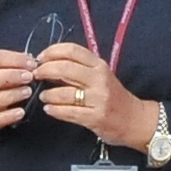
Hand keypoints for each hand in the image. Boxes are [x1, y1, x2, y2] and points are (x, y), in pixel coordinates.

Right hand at [0, 47, 40, 132]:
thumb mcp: (4, 69)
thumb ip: (15, 64)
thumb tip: (32, 63)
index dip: (14, 60)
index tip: (32, 64)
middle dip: (11, 77)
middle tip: (29, 77)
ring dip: (11, 95)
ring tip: (27, 92)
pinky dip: (7, 117)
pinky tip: (20, 112)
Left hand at [30, 41, 154, 150]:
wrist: (134, 120)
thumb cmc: (113, 96)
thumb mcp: (100, 76)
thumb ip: (79, 68)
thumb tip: (48, 64)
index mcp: (99, 65)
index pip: (72, 50)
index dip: (51, 52)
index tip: (40, 58)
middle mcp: (99, 79)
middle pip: (64, 68)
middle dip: (44, 71)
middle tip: (36, 76)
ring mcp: (98, 99)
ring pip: (63, 93)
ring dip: (47, 94)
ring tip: (43, 97)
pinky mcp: (95, 118)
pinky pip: (68, 112)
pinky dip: (54, 110)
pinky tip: (49, 109)